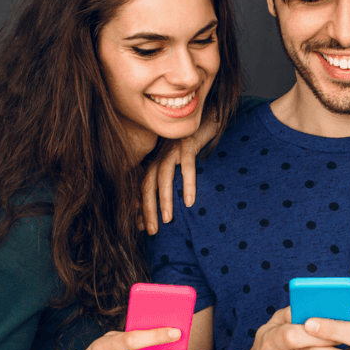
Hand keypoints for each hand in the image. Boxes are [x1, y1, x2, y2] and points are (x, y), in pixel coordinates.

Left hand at [140, 111, 220, 234]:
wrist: (208, 117)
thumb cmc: (195, 146)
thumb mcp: (181, 165)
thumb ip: (174, 182)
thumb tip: (168, 209)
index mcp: (156, 162)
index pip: (143, 188)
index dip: (141, 208)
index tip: (142, 229)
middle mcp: (160, 155)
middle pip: (148, 184)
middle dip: (148, 209)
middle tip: (152, 231)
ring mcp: (173, 148)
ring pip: (164, 176)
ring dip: (165, 199)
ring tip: (168, 220)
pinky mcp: (188, 143)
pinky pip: (187, 165)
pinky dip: (187, 183)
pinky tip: (190, 201)